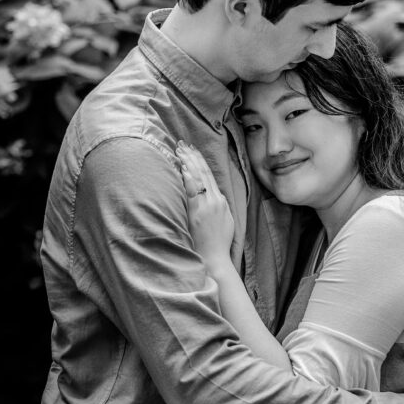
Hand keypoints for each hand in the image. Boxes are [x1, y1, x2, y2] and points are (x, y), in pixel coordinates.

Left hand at [176, 141, 233, 269]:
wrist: (215, 259)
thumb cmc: (217, 244)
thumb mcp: (224, 222)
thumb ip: (217, 207)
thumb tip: (211, 196)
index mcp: (221, 202)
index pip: (209, 176)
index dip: (200, 162)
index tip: (192, 150)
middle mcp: (215, 202)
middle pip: (203, 174)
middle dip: (192, 157)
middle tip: (182, 144)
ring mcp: (206, 207)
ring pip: (198, 179)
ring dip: (188, 163)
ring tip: (179, 150)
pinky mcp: (196, 214)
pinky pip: (191, 192)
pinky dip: (187, 179)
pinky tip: (182, 168)